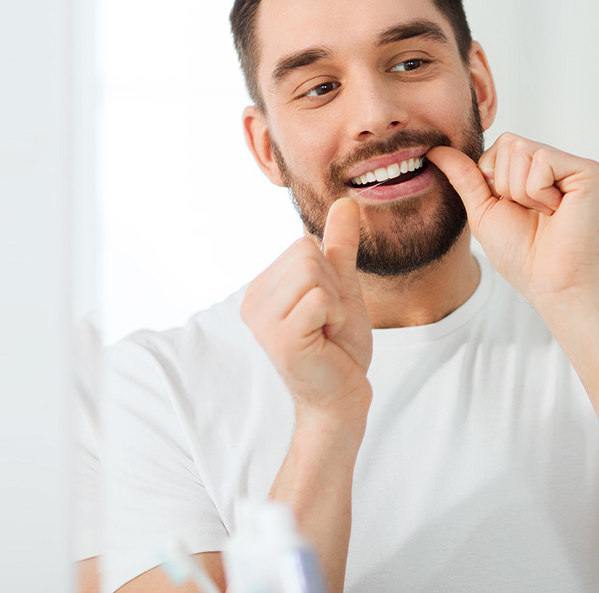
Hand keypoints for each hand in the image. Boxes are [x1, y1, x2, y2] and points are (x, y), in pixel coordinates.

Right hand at [240, 198, 373, 420]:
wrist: (341, 397)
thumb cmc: (339, 347)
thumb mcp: (341, 286)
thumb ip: (339, 246)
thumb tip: (346, 201)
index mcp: (261, 289)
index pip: (303, 244)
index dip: (328, 274)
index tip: (324, 311)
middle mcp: (251, 302)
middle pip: (306, 252)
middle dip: (332, 286)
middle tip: (327, 322)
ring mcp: (262, 321)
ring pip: (313, 272)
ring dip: (335, 302)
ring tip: (325, 331)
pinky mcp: (281, 339)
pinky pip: (320, 299)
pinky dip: (336, 316)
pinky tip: (326, 341)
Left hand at [426, 135, 598, 303]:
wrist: (548, 281)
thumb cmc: (520, 253)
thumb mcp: (483, 209)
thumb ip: (464, 176)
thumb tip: (435, 149)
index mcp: (535, 169)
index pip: (500, 145)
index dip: (494, 180)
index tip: (515, 209)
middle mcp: (557, 162)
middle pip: (509, 143)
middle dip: (507, 185)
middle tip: (531, 213)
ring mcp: (574, 166)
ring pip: (523, 150)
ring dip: (522, 192)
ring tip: (545, 214)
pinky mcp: (590, 172)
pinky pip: (542, 161)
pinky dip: (538, 193)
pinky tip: (557, 211)